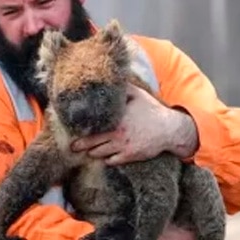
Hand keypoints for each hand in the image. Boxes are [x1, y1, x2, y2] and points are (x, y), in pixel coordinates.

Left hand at [70, 85, 196, 164]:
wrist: (168, 129)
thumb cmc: (151, 110)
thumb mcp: (137, 95)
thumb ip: (122, 88)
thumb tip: (110, 78)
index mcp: (115, 118)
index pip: (91, 125)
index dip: (80, 129)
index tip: (71, 129)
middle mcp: (116, 133)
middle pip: (90, 143)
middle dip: (79, 145)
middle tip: (72, 146)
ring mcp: (122, 146)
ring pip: (98, 153)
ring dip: (92, 152)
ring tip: (86, 150)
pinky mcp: (129, 156)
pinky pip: (110, 161)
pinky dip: (105, 159)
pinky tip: (103, 155)